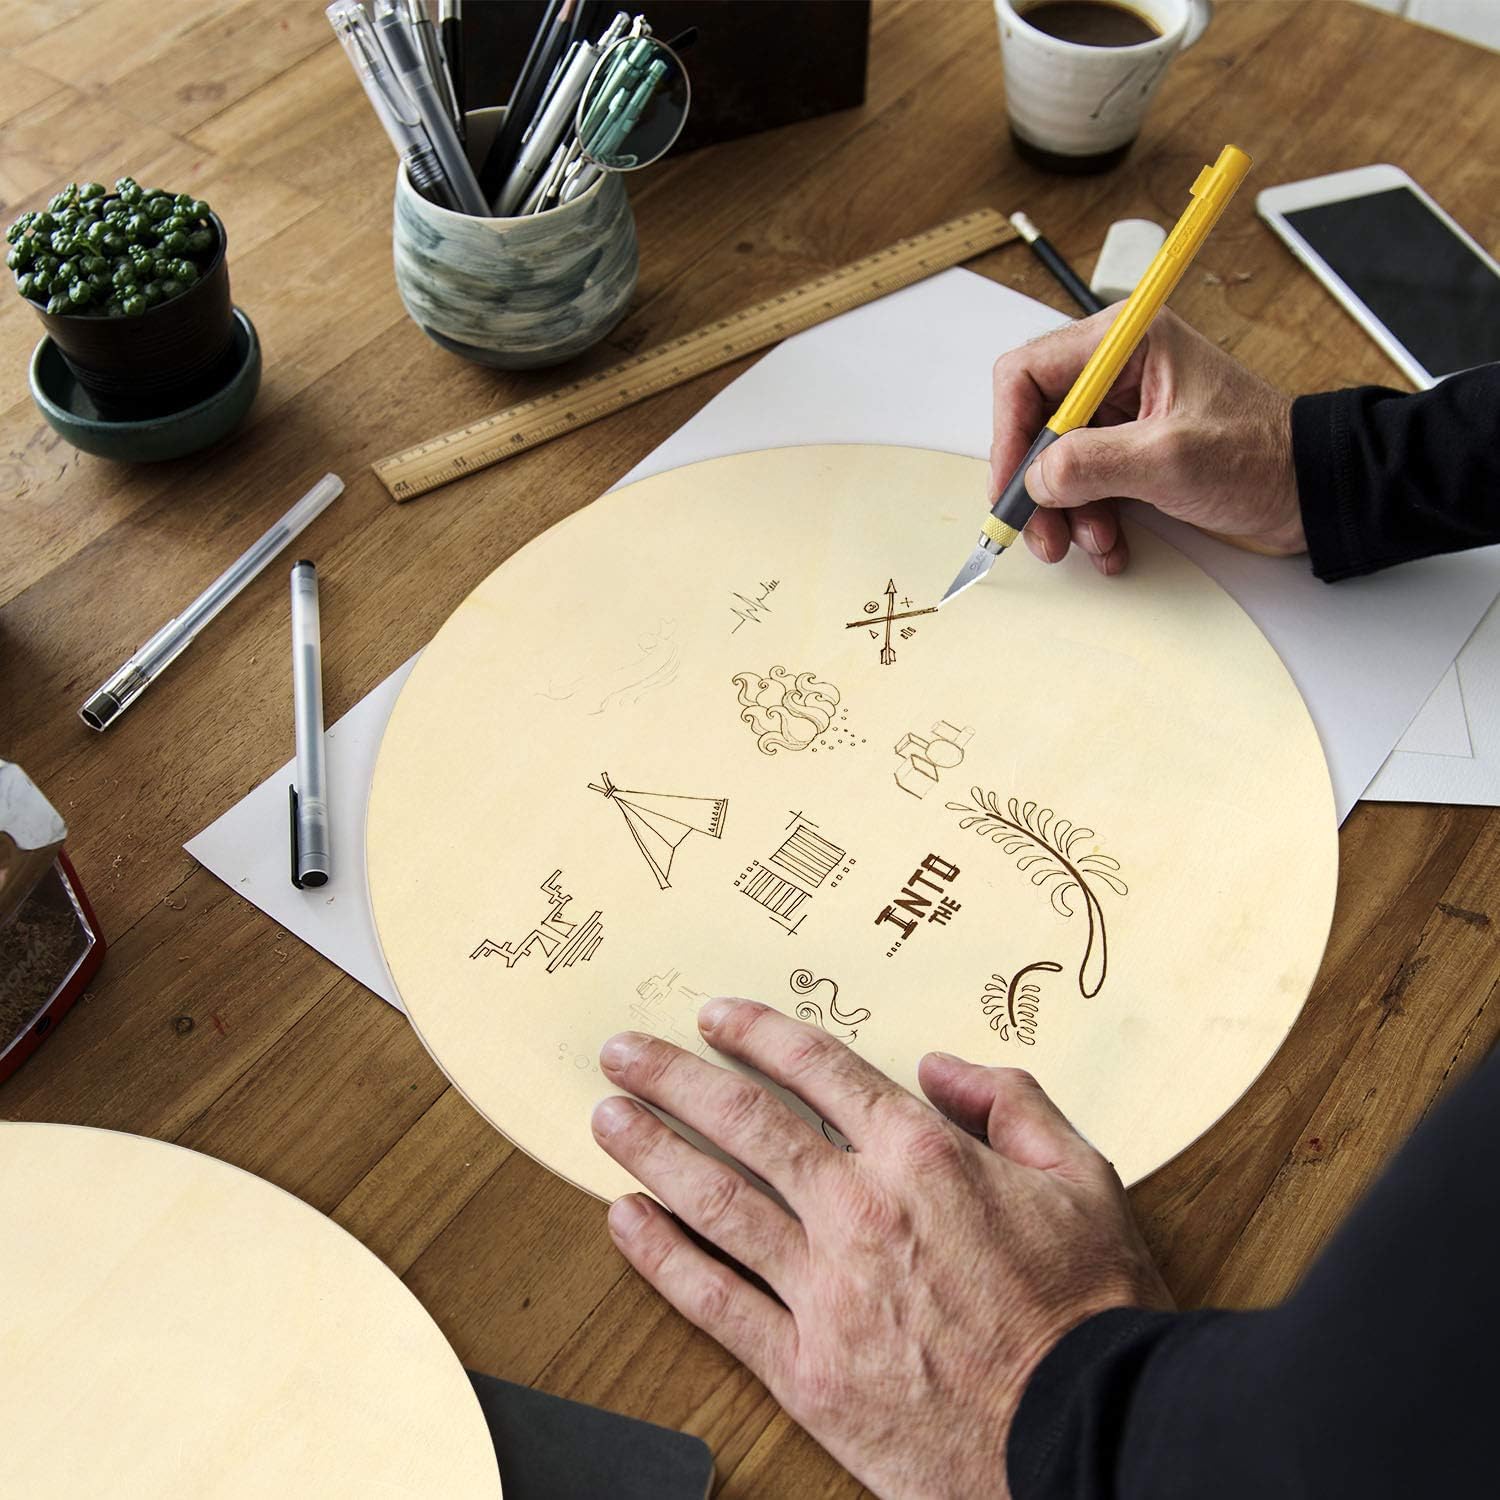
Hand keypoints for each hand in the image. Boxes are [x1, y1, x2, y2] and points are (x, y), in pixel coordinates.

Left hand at [591, 1000, 1171, 1497]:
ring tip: (606, 1117)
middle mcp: (859, 1208)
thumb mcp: (1082, 1177)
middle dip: (675, 1077)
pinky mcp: (806, 1368)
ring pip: (714, 1201)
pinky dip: (661, 1257)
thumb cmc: (1090, 1311)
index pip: (817, 1070)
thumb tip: (941, 1064)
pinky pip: (714, 1300)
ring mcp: (824, 1290)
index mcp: (921, 1155)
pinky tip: (625, 1221)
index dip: (757, 1033)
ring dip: (650, 1151)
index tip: (714, 1016)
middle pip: (744, 1123)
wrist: (1086, 1437)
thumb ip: (1011, 1100)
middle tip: (624, 1051)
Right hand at [991, 306, 1301, 574]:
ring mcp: (1124, 412)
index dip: (1009, 434)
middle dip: (1036, 485)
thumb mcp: (1171, 459)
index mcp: (1126, 342)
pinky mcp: (1132, 449)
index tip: (1012, 487)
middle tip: (1041, 533)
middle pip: (1037, 424)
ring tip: (1092, 544)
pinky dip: (1089, 520)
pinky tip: (1110, 545)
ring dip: (1065, 512)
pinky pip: (1085, 484)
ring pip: (1057, 463)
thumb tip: (1035, 479)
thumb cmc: (1263, 457)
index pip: (1028, 374)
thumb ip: (1093, 463)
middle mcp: (1118, 370)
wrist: (1312, 491)